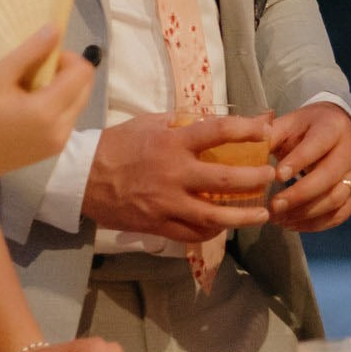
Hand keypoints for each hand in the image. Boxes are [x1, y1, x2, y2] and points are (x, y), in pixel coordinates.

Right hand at [0, 28, 94, 178]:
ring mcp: (60, 142)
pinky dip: (57, 107)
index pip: (83, 73)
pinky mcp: (54, 150)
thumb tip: (56, 29)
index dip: (66, 58)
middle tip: (33, 73)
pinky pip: (68, 119)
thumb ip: (29, 51)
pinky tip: (28, 109)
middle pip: (85, 87)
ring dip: (63, 90)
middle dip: (67, 73)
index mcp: (48, 111)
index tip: (41, 59)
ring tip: (28, 91)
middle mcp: (62, 129)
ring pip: (79, 103)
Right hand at [81, 114, 272, 242]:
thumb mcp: (149, 123)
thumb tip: (213, 117)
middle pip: (225, 181)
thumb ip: (182, 122)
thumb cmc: (116, 145)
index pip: (218, 132)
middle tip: (271, 176)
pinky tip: (224, 227)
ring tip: (263, 214)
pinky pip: (190, 233)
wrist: (79, 178)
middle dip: (255, 180)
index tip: (267, 130)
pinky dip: (211, 232)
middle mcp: (173, 174)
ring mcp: (165, 203)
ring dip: (242, 217)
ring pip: (213, 216)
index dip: (248, 130)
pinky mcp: (156, 225)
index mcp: (172, 143)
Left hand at [268, 103, 350, 231]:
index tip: (275, 176)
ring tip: (278, 218)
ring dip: (305, 213)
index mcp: (332, 128)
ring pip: (335, 199)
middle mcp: (350, 152)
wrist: (337, 130)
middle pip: (329, 177)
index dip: (298, 161)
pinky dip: (315, 224)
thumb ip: (269, 135)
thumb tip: (245, 148)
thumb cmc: (306, 129)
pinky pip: (339, 215)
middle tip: (273, 207)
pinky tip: (292, 224)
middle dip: (299, 195)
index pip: (318, 145)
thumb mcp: (288, 123)